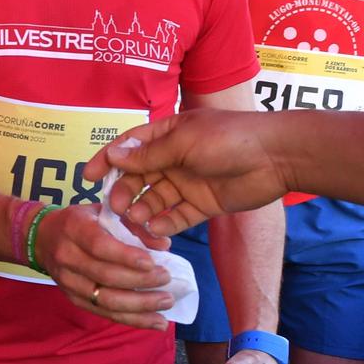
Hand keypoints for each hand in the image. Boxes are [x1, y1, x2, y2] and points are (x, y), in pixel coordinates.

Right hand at [33, 205, 174, 329]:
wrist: (43, 239)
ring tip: (166, 303)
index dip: (126, 257)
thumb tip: (163, 245)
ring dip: (140, 305)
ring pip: (106, 300)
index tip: (153, 262)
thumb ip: (134, 225)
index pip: (99, 246)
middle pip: (105, 276)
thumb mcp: (104, 211)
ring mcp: (69, 282)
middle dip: (140, 281)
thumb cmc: (82, 222)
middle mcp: (67, 257)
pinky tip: (157, 322)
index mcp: (74, 228)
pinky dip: (134, 320)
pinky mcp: (74, 300)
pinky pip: (105, 313)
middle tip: (167, 279)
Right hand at [83, 111, 292, 237]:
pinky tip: (154, 229)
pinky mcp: (202, 204)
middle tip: (115, 206)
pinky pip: (176, 216)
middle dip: (124, 190)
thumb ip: (150, 154)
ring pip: (155, 199)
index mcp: (168, 134)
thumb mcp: (184, 142)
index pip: (129, 147)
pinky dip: (164, 223)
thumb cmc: (230, 138)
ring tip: (136, 218)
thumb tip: (115, 156)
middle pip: (139, 176)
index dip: (107, 160)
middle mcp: (175, 159)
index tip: (88, 176)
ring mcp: (188, 183)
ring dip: (142, 209)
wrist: (275, 157)